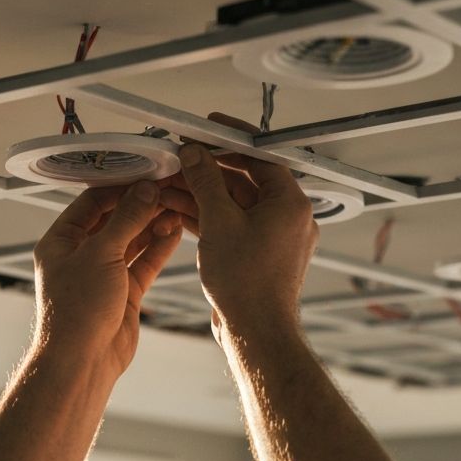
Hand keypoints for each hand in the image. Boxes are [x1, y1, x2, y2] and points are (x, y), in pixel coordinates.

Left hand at [32, 180, 182, 376]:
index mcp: (61, 241)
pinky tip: (175, 231)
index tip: (146, 174)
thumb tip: (145, 190)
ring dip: (152, 225)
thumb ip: (126, 220)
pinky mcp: (124, 293)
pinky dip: (159, 247)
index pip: (91, 202)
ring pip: (132, 241)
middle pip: (114, 220)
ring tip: (176, 207)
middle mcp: (80, 255)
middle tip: (167, 188)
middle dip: (140, 205)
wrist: (82, 362)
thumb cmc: (75, 312)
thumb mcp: (100, 254)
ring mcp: (103, 274)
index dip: (120, 187)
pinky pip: (144, 263)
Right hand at [159, 114, 317, 341]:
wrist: (255, 332)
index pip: (261, 156)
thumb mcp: (218, 222)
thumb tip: (194, 154)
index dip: (230, 140)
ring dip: (204, 193)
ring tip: (170, 182)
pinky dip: (209, 216)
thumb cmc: (247, 284)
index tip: (207, 128)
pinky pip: (234, 225)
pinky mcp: (258, 254)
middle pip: (246, 179)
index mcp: (290, 203)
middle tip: (181, 156)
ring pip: (236, 204)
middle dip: (209, 169)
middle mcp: (288, 217)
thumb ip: (206, 183)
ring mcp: (274, 237)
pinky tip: (179, 208)